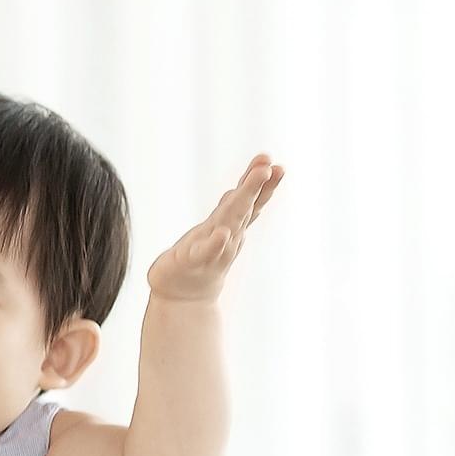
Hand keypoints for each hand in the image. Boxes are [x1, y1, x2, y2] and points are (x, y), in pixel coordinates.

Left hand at [146, 155, 282, 302]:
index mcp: (229, 221)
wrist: (185, 295)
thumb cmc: (201, 257)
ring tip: (252, 188)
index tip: (268, 160)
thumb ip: (235, 202)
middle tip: (270, 167)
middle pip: (243, 207)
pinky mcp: (195, 262)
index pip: (247, 198)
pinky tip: (222, 234)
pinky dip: (216, 243)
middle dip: (255, 187)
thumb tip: (254, 175)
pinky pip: (207, 252)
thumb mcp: (218, 225)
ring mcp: (214, 248)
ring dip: (242, 206)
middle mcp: (227, 233)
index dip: (258, 180)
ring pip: (230, 224)